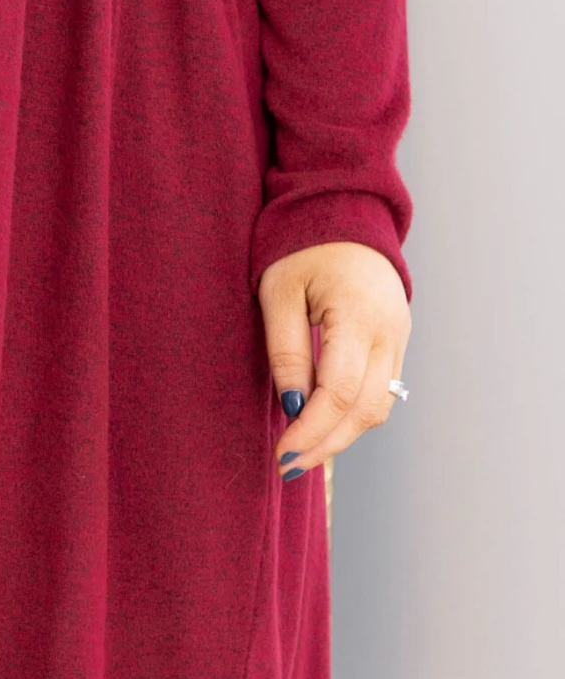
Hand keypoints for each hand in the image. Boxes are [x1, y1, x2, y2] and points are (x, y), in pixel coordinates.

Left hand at [259, 241, 409, 481]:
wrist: (343, 211)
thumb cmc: (301, 245)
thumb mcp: (279, 291)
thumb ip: (287, 349)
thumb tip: (294, 406)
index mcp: (358, 314)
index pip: (341, 392)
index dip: (312, 430)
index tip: (283, 454)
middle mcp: (389, 331)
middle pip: (366, 409)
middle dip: (327, 444)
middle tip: (289, 466)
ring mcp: (399, 336)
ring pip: (379, 406)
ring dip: (342, 435)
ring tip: (302, 453)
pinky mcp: (396, 340)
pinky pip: (382, 390)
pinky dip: (354, 414)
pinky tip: (323, 426)